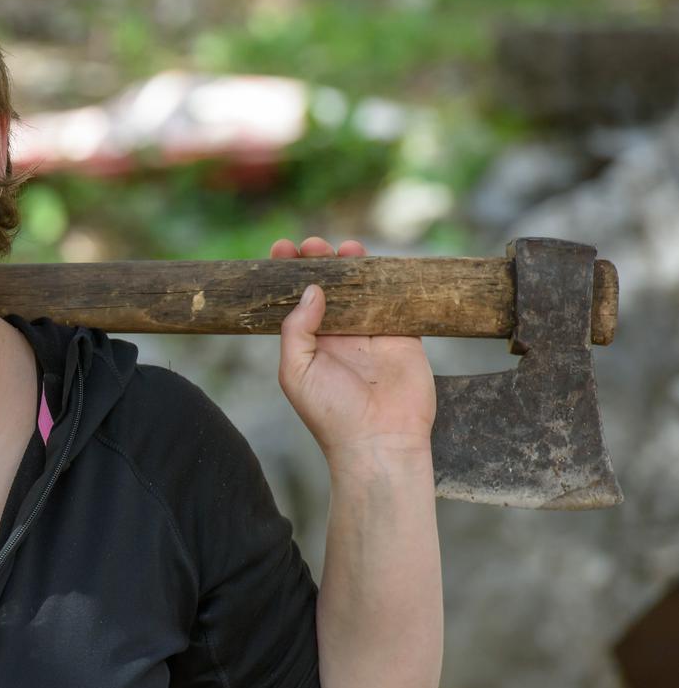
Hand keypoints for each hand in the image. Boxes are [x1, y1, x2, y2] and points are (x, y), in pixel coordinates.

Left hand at [272, 236, 435, 462]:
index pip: (297, 301)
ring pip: (364, 289)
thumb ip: (297, 329)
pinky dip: (391, 280)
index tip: (282, 249)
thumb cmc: (331, 414)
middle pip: (331, 287)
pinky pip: (398, 300)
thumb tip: (312, 290)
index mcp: (311, 344)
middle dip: (320, 262)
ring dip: (354, 265)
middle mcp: (340, 335)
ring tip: (345, 247)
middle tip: (313, 245)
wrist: (380, 442)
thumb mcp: (296, 372)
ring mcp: (372, 334)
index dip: (290, 274)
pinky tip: (380, 262)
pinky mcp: (403, 336)